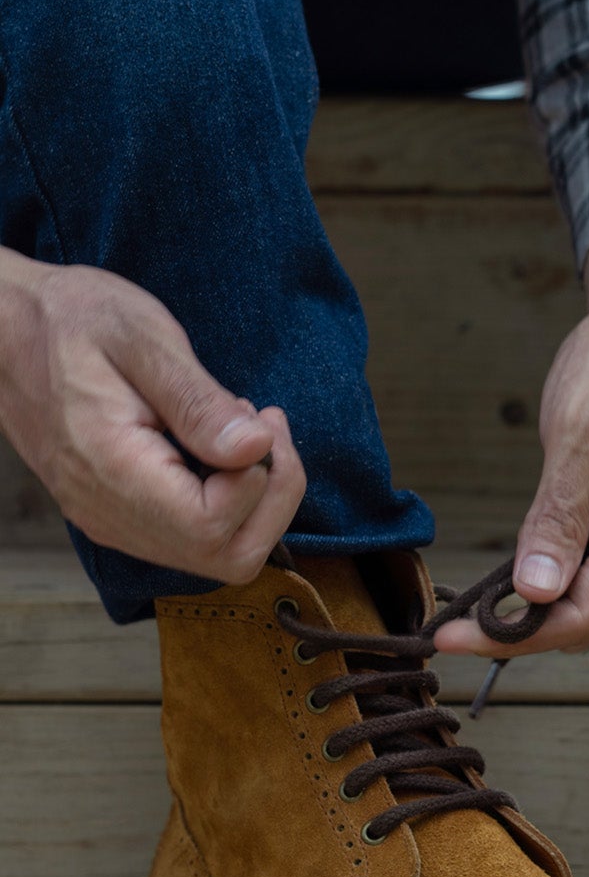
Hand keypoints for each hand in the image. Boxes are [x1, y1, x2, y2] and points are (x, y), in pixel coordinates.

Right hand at [0, 248, 304, 582]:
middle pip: (228, 557)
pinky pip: (195, 535)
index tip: (261, 421)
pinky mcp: (123, 513)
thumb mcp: (142, 339)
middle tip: (269, 430)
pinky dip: (231, 499)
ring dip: (256, 498)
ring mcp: (115, 520)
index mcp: (113, 471)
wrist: (6, 327)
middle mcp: (111, 514)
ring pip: (217, 553)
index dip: (261, 484)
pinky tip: (225, 445)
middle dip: (273, 497)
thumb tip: (255, 450)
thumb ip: (198, 402)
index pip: (214, 528)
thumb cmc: (72, 320)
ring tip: (246, 429)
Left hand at [434, 190, 588, 658]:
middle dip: (523, 627)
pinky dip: (565, 580)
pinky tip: (529, 560)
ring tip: (481, 593)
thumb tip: (535, 593)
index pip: (583, 616)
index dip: (514, 637)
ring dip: (543, 606)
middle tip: (453, 618)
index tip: (449, 638)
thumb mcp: (580, 430)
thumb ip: (558, 517)